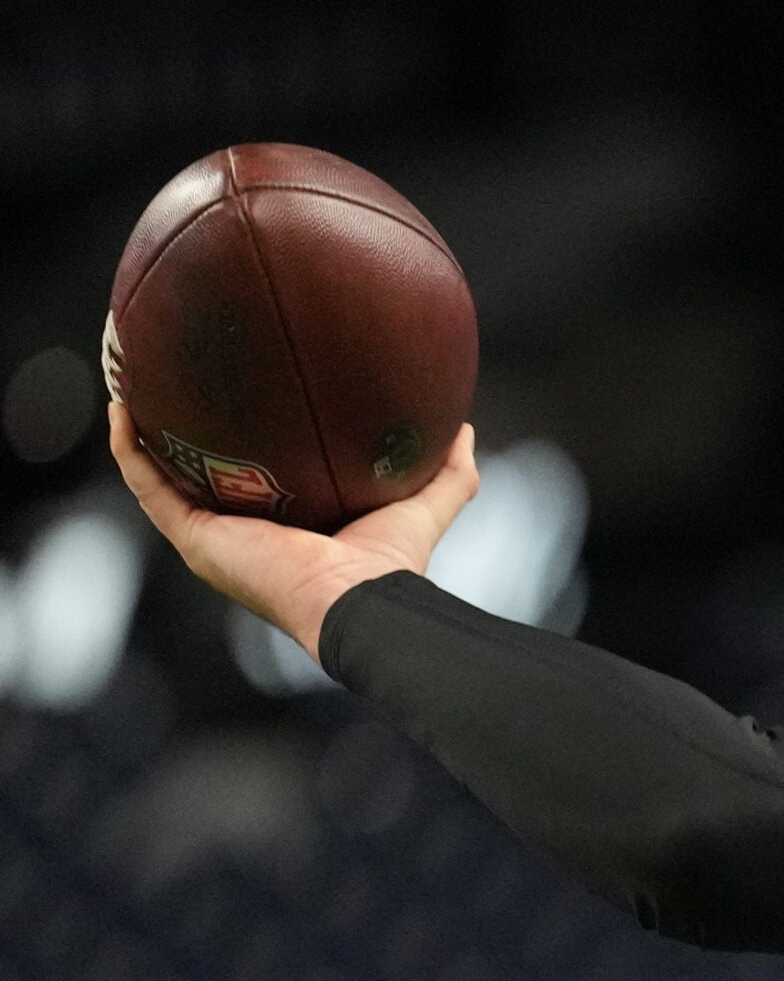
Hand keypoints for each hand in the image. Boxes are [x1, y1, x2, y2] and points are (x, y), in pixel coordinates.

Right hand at [109, 400, 479, 664]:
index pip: (254, 479)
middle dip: (179, 433)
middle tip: (169, 378)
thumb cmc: (391, 567)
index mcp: (286, 528)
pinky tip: (122, 407)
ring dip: (139, 433)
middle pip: (199, 475)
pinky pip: (147, 487)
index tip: (234, 396)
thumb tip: (464, 428)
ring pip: (159, 477)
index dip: (240, 442)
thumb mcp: (423, 507)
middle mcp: (242, 533)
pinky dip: (129, 449)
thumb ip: (449, 474)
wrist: (359, 601)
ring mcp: (213, 538)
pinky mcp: (195, 540)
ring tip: (127, 381)